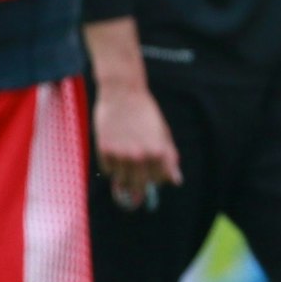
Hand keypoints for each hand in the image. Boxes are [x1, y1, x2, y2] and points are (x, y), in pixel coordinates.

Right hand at [93, 83, 181, 210]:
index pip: (160, 180)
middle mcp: (140, 156)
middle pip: (140, 186)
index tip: (155, 177)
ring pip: (123, 181)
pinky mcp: (104, 150)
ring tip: (128, 164)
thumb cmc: (147, 114)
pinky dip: (113, 168)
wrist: (123, 94)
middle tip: (139, 184)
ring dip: (126, 179)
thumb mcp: (164, 134)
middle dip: (141, 187)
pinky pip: (109, 171)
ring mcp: (120, 154)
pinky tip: (117, 154)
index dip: (158, 180)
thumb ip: (170, 159)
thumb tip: (176, 181)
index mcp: (159, 152)